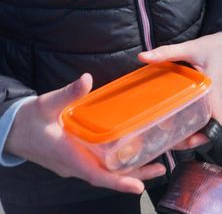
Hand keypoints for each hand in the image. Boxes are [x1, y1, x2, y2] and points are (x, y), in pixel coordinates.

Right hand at [4, 74, 165, 193]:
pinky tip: (132, 155)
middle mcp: (74, 165)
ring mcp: (74, 164)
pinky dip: (116, 164)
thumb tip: (85, 80)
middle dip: (134, 176)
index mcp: (69, 156)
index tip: (138, 187)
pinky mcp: (75, 159)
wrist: (10, 129)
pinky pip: (98, 166)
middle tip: (160, 170)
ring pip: (105, 173)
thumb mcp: (47, 104)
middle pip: (107, 177)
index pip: (96, 175)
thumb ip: (67, 94)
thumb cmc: (28, 119)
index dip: (118, 182)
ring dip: (128, 171)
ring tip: (155, 165)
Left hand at [138, 31, 221, 148]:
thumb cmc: (216, 46)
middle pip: (207, 127)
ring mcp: (212, 100)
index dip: (206, 134)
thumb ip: (168, 52)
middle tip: (168, 142)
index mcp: (213, 90)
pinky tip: (171, 121)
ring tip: (166, 136)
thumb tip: (143, 57)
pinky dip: (189, 121)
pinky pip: (201, 114)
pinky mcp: (209, 97)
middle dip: (190, 138)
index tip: (189, 140)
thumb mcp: (191, 48)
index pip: (216, 119)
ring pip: (203, 122)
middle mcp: (214, 99)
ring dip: (188, 131)